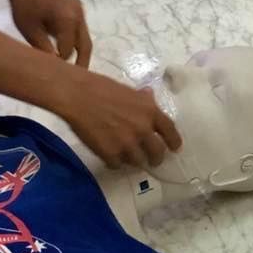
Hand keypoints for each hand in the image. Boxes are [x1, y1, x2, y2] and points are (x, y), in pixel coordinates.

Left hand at [6, 0, 91, 66]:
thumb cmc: (23, 6)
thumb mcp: (30, 31)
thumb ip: (44, 50)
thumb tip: (55, 68)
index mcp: (68, 20)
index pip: (69, 51)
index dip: (61, 64)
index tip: (53, 74)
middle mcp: (79, 15)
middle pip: (85, 46)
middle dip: (81, 63)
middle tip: (76, 80)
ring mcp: (80, 11)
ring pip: (84, 38)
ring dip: (79, 52)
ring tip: (71, 69)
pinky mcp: (78, 8)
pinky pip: (80, 29)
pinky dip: (76, 41)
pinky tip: (66, 50)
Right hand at [53, 68, 180, 167]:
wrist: (78, 95)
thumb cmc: (102, 88)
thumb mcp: (129, 91)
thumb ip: (143, 100)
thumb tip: (150, 96)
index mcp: (150, 112)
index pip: (170, 131)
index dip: (174, 142)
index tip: (174, 148)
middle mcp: (143, 130)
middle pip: (157, 153)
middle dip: (155, 158)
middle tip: (151, 160)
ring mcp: (127, 143)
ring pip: (138, 162)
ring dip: (133, 160)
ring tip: (126, 155)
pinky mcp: (110, 153)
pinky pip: (117, 165)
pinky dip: (115, 162)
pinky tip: (109, 154)